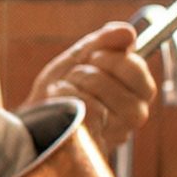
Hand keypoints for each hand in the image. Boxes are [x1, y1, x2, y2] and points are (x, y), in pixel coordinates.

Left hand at [28, 23, 155, 147]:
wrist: (36, 116)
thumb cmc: (64, 86)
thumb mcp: (82, 56)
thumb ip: (105, 41)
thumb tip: (127, 33)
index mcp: (140, 90)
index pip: (134, 68)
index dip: (108, 58)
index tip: (94, 59)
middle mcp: (136, 114)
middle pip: (110, 82)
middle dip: (85, 72)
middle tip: (76, 77)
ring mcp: (117, 132)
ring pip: (95, 98)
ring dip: (72, 86)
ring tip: (66, 89)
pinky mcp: (97, 144)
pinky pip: (82, 114)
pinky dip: (65, 100)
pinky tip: (59, 102)